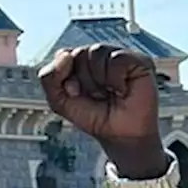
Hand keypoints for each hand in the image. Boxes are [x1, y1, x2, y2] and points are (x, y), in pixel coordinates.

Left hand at [39, 44, 165, 178]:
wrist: (119, 135)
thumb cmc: (93, 117)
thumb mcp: (59, 101)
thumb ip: (49, 77)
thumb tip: (65, 54)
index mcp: (79, 62)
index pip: (63, 55)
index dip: (65, 77)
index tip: (74, 94)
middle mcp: (99, 55)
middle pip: (79, 54)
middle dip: (83, 81)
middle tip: (96, 96)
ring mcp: (119, 56)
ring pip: (97, 53)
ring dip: (99, 81)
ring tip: (109, 93)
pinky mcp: (138, 60)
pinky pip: (117, 59)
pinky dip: (115, 80)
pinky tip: (122, 90)